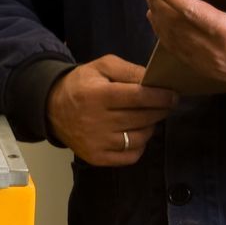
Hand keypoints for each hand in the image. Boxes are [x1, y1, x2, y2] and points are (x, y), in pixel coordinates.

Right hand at [46, 55, 177, 165]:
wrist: (51, 108)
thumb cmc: (81, 84)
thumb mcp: (101, 67)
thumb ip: (129, 70)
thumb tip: (155, 81)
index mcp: (98, 95)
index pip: (138, 97)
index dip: (161, 96)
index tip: (173, 95)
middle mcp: (96, 121)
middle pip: (142, 118)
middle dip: (160, 110)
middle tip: (165, 105)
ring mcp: (97, 142)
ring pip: (140, 138)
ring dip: (150, 127)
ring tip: (148, 118)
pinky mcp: (96, 157)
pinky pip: (130, 156)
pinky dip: (139, 145)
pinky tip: (136, 133)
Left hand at [142, 0, 225, 91]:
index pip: (191, 11)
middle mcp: (214, 49)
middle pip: (175, 23)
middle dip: (158, 2)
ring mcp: (207, 61)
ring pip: (172, 38)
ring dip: (157, 17)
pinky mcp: (204, 67)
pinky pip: (177, 50)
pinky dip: (163, 34)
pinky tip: (157, 21)